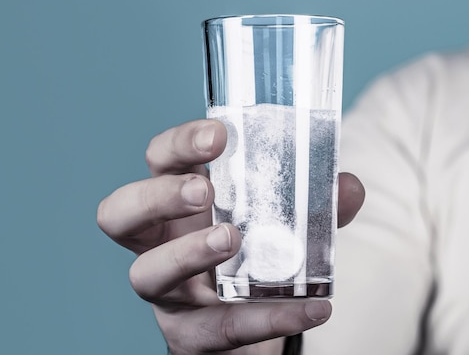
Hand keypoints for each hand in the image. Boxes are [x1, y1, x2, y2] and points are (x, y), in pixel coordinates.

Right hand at [97, 119, 364, 353]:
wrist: (250, 322)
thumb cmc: (252, 258)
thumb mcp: (279, 222)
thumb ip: (312, 205)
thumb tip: (348, 185)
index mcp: (178, 201)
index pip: (159, 161)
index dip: (179, 144)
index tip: (219, 135)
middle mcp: (159, 242)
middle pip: (121, 212)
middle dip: (157, 195)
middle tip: (202, 191)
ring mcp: (169, 290)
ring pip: (147, 273)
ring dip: (187, 253)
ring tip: (230, 239)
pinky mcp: (191, 334)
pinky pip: (218, 328)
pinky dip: (266, 317)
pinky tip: (311, 306)